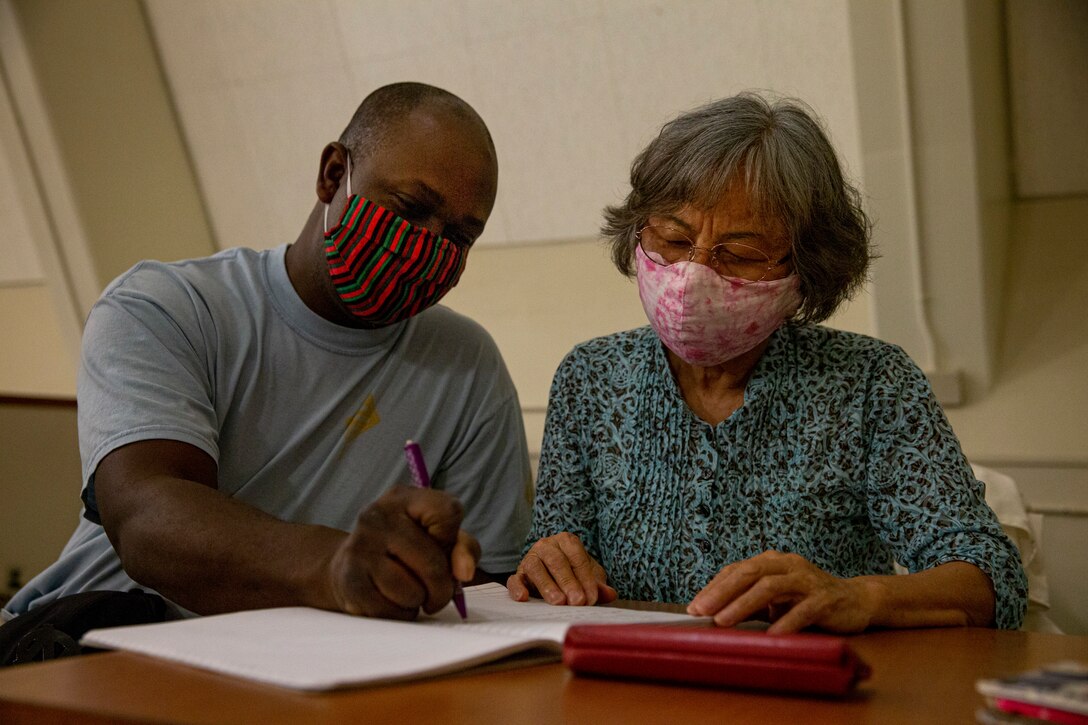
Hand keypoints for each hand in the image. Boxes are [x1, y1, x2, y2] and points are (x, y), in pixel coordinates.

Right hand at [327, 485, 479, 619]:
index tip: (443, 547)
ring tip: (411, 594)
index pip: (447, 511)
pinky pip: (389, 611)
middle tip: (437, 593)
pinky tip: (392, 602)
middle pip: (432, 562)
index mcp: (403, 498)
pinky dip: (398, 614)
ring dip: (419, 602)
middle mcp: (377, 517)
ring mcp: (360, 547)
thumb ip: (462, 548)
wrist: (349, 564)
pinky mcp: (348, 580)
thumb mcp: (437, 537)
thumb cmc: (404, 550)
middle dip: (442, 588)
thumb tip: (464, 571)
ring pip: (411, 591)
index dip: (453, 538)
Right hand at [507, 532, 616, 605]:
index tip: (591, 597)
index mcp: (566, 541)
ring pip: (536, 568)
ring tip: (558, 602)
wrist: (554, 575)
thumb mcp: (589, 578)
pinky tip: (523, 598)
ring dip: (547, 586)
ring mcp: (530, 558)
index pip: (576, 557)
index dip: (585, 577)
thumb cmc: (574, 574)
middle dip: (568, 582)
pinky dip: (517, 588)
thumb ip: (599, 586)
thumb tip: (610, 594)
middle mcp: (546, 546)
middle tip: (577, 602)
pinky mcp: (518, 574)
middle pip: (557, 561)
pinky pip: (514, 579)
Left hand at [687, 551, 874, 633]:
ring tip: (724, 621)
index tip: (693, 607)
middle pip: (749, 573)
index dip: (713, 587)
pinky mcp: (826, 599)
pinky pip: (803, 610)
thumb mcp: (775, 600)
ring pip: (771, 587)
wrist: (857, 600)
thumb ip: (750, 603)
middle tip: (701, 611)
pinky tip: (770, 635)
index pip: (736, 570)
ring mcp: (807, 580)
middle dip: (722, 592)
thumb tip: (714, 616)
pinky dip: (785, 622)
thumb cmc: (807, 600)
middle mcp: (788, 565)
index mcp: (772, 561)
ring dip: (744, 605)